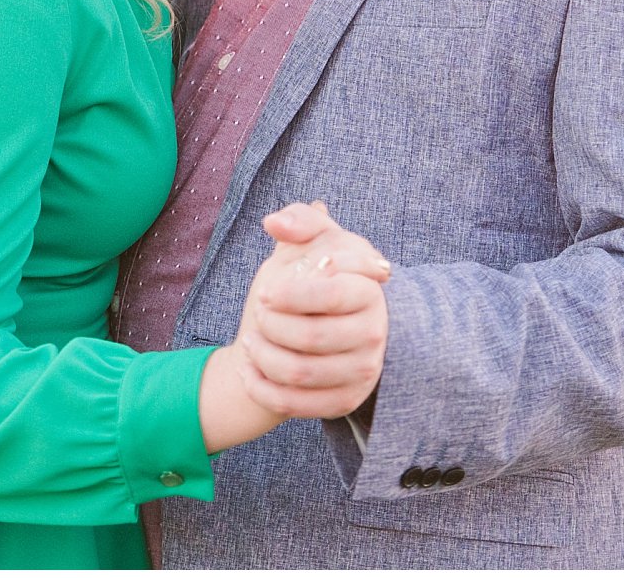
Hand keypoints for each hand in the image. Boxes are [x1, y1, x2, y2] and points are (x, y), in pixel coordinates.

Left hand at [235, 201, 390, 419]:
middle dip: (272, 325)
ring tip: (251, 340)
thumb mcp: (310, 242)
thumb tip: (275, 223)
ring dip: (263, 356)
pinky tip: (248, 369)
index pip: (332, 293)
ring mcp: (363, 371)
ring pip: (300, 372)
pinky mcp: (346, 402)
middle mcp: (374, 333)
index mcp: (370, 290)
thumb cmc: (310, 277)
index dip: (291, 293)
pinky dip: (261, 388)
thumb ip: (299, 221)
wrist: (316, 327)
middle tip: (259, 313)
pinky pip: (296, 403)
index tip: (266, 291)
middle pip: (312, 336)